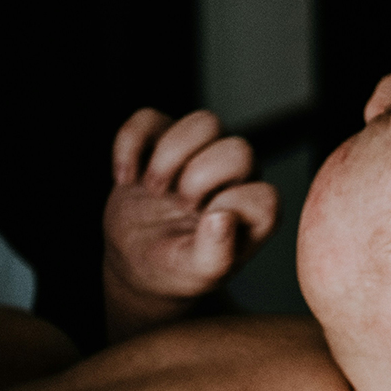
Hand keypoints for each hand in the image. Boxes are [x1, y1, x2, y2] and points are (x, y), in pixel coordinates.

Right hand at [103, 109, 277, 340]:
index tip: (204, 225)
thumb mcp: (198, 273)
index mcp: (254, 211)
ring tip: (153, 188)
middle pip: (239, 149)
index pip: (264, 195)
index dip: (231, 207)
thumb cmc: (178, 268)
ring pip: (205, 122)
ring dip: (172, 154)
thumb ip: (216, 253)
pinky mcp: (162, 141)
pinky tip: (125, 179)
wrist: (137, 261)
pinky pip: (150, 117)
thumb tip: (222, 217)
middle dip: (201, 178)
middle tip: (179, 205)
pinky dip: (130, 144)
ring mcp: (199, 153)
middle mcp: (236, 177)